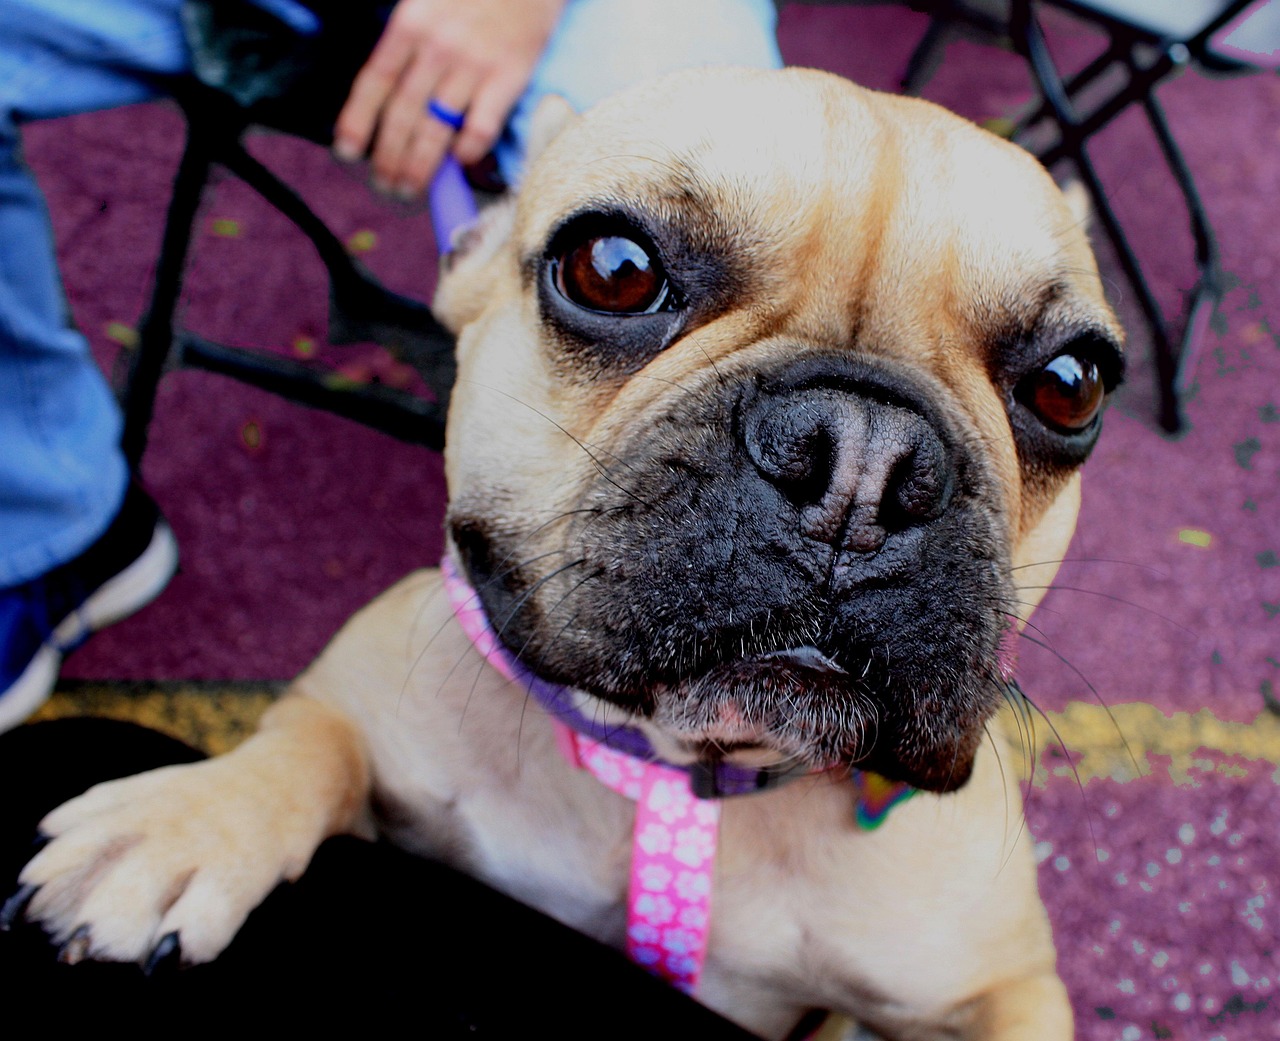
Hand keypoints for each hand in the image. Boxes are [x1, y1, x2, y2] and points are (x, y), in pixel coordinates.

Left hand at [334, 0, 566, 197]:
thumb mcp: (428, 0)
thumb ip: (408, 40)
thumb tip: (388, 94)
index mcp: (410, 23)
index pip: (374, 81)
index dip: (357, 121)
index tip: (346, 151)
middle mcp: (437, 47)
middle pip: (403, 115)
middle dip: (388, 157)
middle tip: (384, 185)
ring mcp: (474, 64)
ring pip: (437, 129)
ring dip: (420, 167)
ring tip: (410, 189)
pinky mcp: (510, 76)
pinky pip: (481, 126)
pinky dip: (467, 151)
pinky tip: (459, 163)